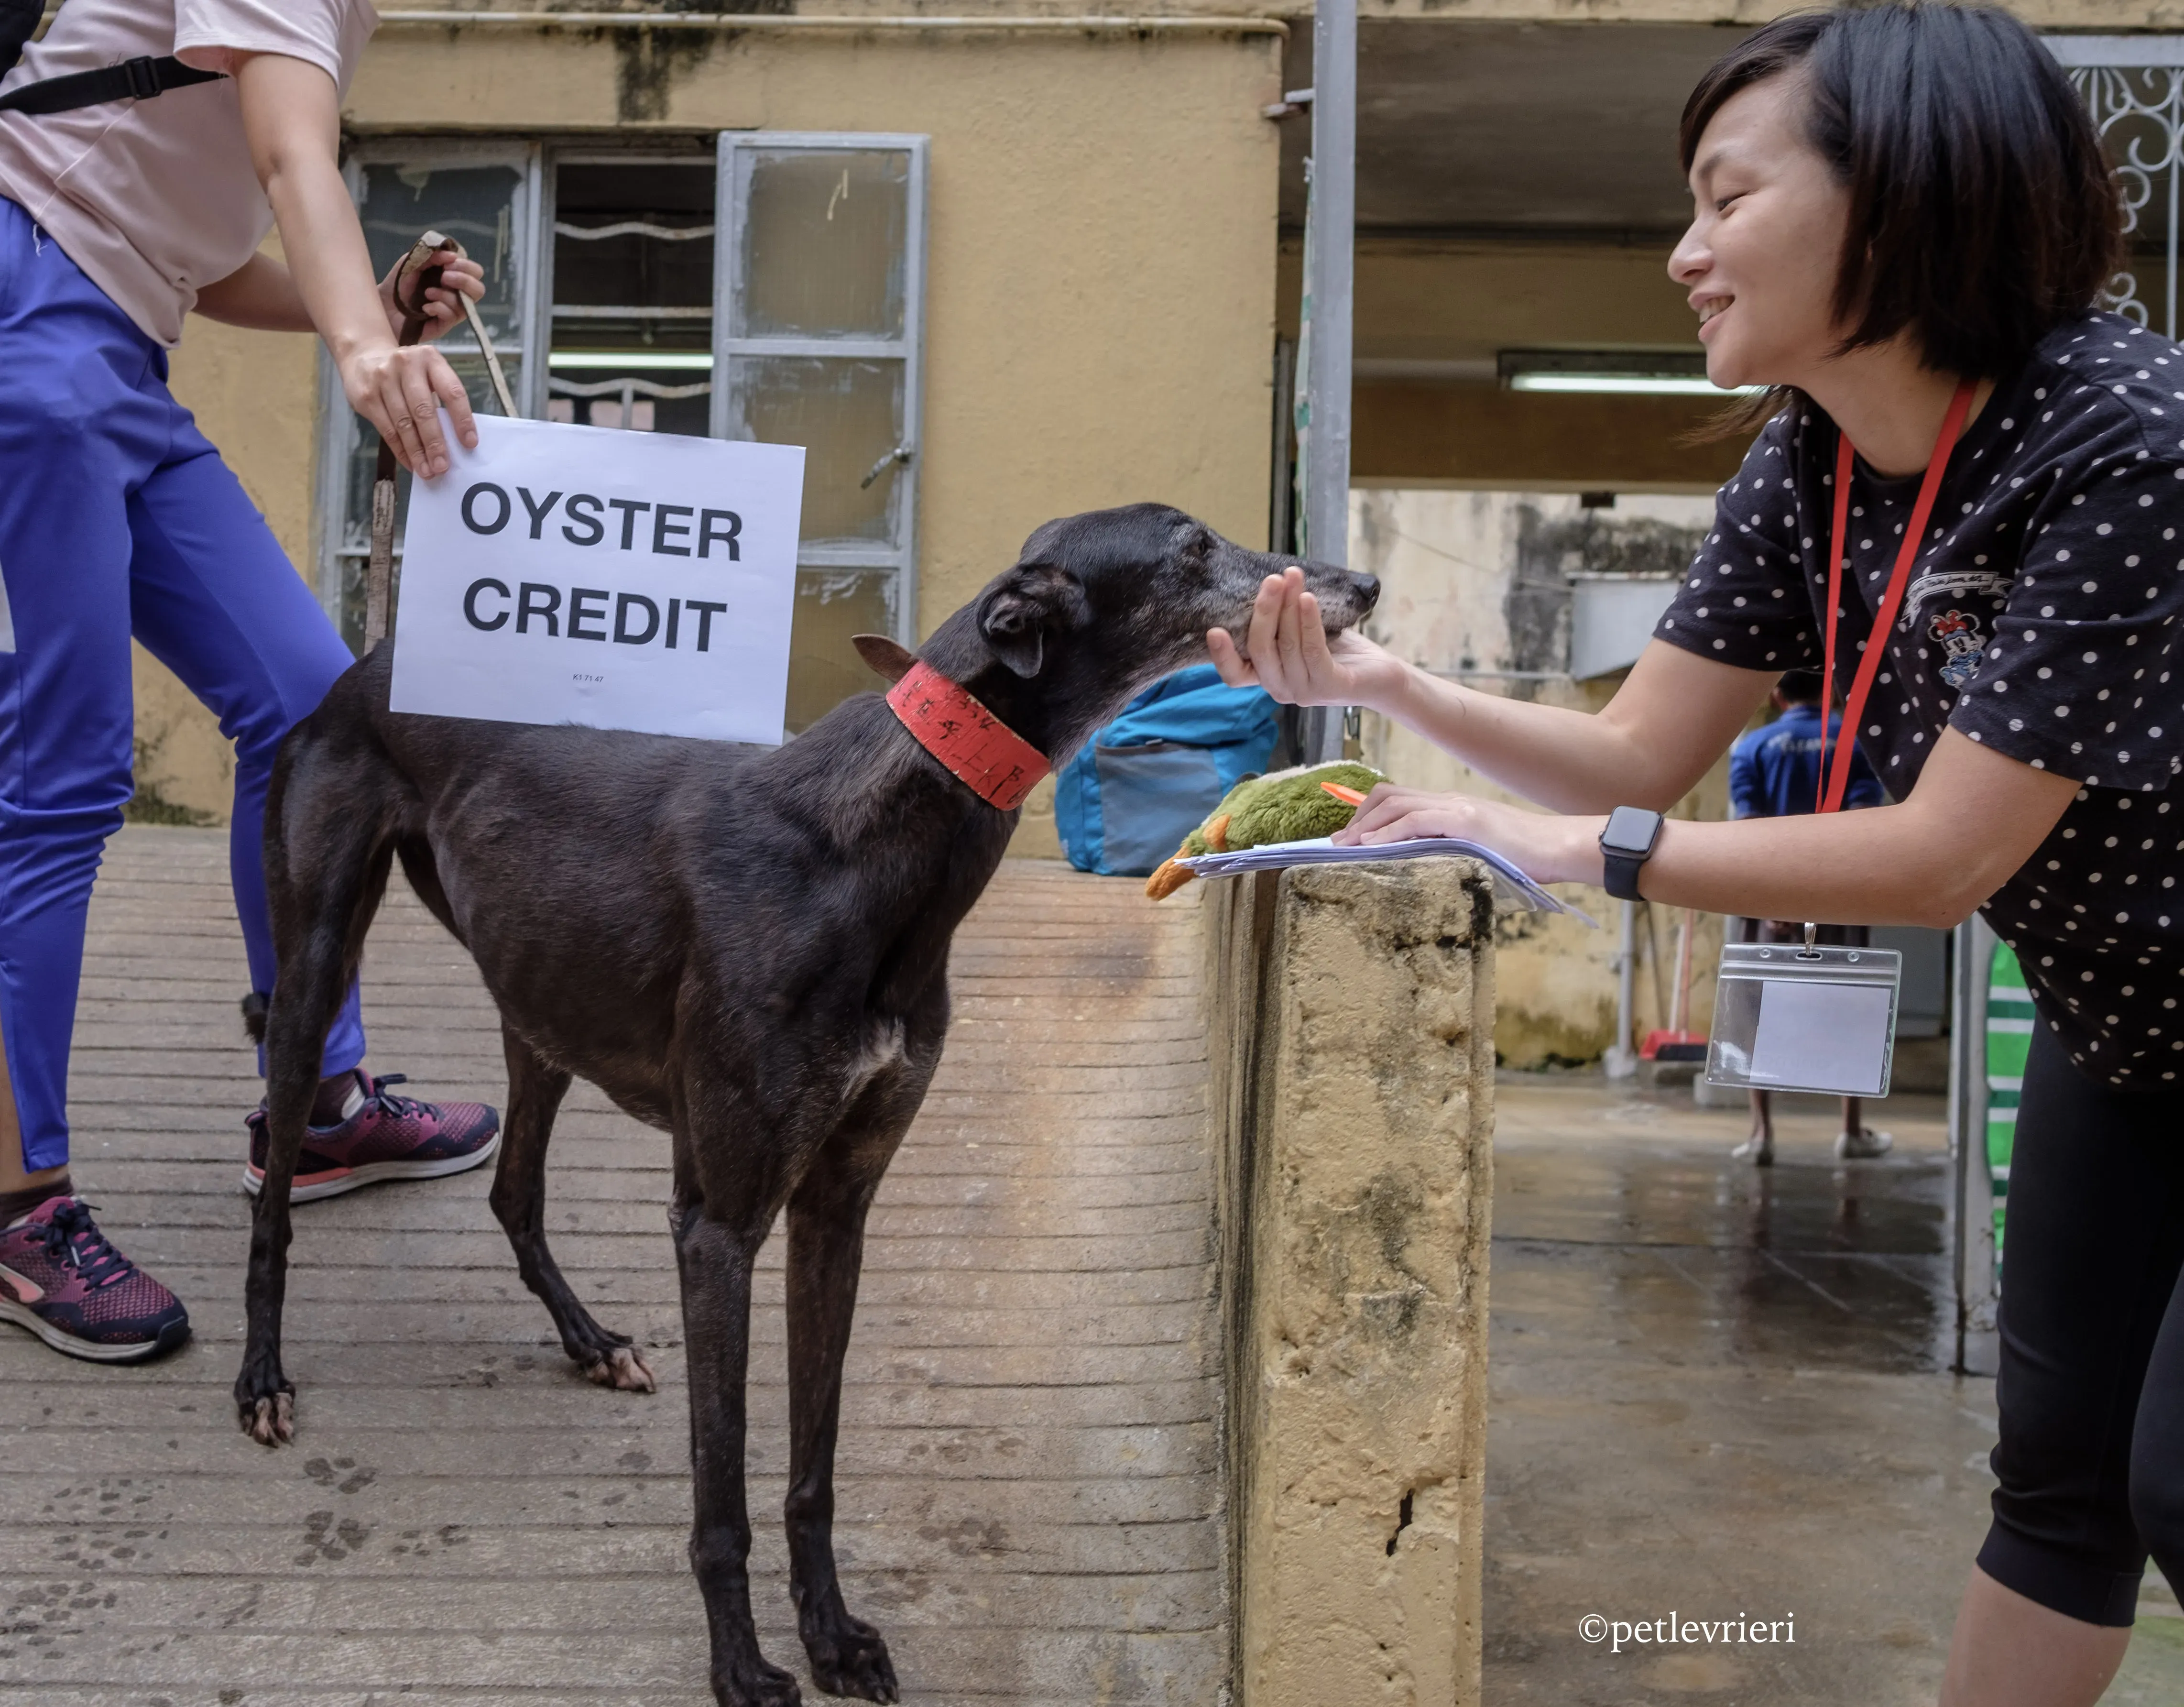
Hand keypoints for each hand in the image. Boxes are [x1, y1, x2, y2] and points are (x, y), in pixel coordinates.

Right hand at [340, 342, 476, 477]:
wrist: (364, 354)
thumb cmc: (408, 372)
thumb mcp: (428, 374)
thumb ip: (442, 399)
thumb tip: (457, 442)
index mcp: (430, 359)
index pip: (452, 392)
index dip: (462, 420)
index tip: (470, 444)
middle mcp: (406, 365)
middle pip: (424, 410)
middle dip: (435, 442)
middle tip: (443, 467)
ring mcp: (383, 379)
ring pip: (403, 423)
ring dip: (417, 452)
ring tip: (427, 471)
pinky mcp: (366, 395)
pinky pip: (386, 429)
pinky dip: (400, 449)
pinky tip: (410, 463)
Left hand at [379, 246, 483, 343]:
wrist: (381, 305)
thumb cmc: (396, 284)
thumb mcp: (412, 262)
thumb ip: (431, 255)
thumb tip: (452, 255)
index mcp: (451, 277)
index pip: (474, 272)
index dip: (466, 266)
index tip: (448, 263)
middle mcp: (455, 295)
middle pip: (479, 290)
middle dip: (464, 280)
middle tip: (445, 277)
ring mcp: (450, 312)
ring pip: (466, 304)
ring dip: (446, 294)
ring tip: (427, 293)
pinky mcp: (442, 327)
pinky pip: (452, 317)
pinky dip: (439, 308)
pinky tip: (424, 308)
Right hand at [1208, 566, 1406, 709]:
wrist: (1380, 673)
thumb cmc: (1337, 649)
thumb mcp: (1301, 633)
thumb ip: (1281, 620)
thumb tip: (1266, 580)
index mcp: (1268, 676)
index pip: (1234, 676)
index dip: (1221, 657)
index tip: (1213, 630)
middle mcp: (1281, 689)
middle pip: (1261, 650)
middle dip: (1264, 611)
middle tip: (1272, 579)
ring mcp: (1304, 692)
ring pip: (1286, 646)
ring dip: (1287, 607)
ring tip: (1293, 577)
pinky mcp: (1330, 687)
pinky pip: (1312, 650)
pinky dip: (1308, 621)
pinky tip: (1307, 598)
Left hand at [1332, 783, 1604, 884]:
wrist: (1559, 847)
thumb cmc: (1524, 857)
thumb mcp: (1478, 853)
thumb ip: (1449, 854)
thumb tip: (1419, 875)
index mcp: (1450, 807)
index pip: (1398, 798)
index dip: (1367, 814)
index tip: (1348, 838)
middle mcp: (1449, 801)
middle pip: (1388, 795)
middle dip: (1357, 817)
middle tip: (1337, 844)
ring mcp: (1457, 808)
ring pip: (1396, 803)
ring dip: (1365, 825)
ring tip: (1345, 847)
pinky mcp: (1466, 821)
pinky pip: (1415, 820)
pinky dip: (1388, 832)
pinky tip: (1371, 846)